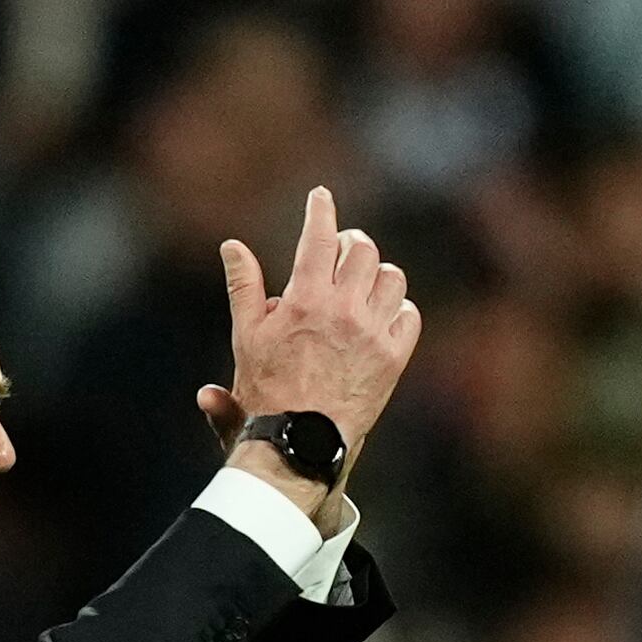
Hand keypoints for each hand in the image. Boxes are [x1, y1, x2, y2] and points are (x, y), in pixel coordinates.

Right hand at [219, 185, 419, 464]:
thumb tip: (232, 246)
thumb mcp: (247, 336)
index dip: (321, 209)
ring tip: (361, 285)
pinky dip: (398, 309)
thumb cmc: (266, 392)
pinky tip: (381, 316)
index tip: (320, 196)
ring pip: (391, 278)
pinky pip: (409, 315)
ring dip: (376, 274)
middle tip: (340, 250)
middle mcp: (345, 310)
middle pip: (362, 249)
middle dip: (350, 244)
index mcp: (306, 300)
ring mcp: (374, 334)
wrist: (299, 444)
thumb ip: (244, 286)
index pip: (320, 235)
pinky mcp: (394, 358)